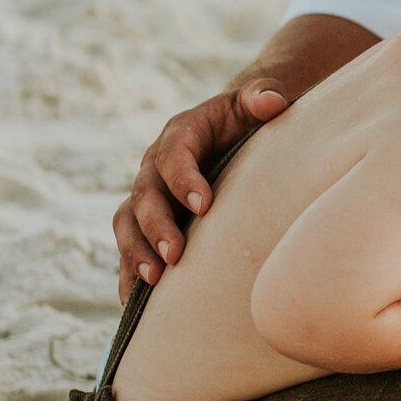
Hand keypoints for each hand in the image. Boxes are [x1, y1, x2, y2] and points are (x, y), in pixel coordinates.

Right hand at [112, 78, 290, 302]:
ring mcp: (147, 195)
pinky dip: (126, 273)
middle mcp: (155, 165)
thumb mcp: (254, 104)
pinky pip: (128, 246)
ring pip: (127, 223)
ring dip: (135, 252)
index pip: (174, 154)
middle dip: (157, 226)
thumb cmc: (247, 121)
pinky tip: (130, 302)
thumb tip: (273, 101)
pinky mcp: (146, 222)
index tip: (204, 205)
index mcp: (181, 134)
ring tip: (152, 281)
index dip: (184, 179)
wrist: (230, 133)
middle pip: (144, 194)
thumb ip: (261, 97)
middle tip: (175, 255)